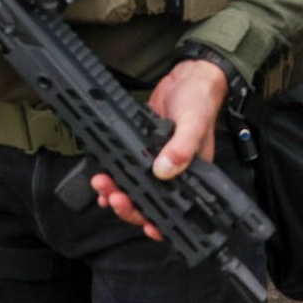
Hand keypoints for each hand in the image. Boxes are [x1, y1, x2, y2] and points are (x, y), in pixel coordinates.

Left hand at [90, 58, 226, 240]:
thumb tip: (163, 170)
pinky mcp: (141, 150)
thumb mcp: (194, 122)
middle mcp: (173, 173)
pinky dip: (114, 178)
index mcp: (192, 173)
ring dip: (117, 193)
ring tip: (103, 185)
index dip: (161, 221)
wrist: (188, 76)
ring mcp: (155, 163)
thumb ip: (182, 146)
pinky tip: (103, 178)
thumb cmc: (200, 100)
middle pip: (150, 203)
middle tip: (114, 197)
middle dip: (129, 206)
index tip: (146, 225)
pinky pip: (126, 171)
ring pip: (135, 189)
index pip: (176, 207)